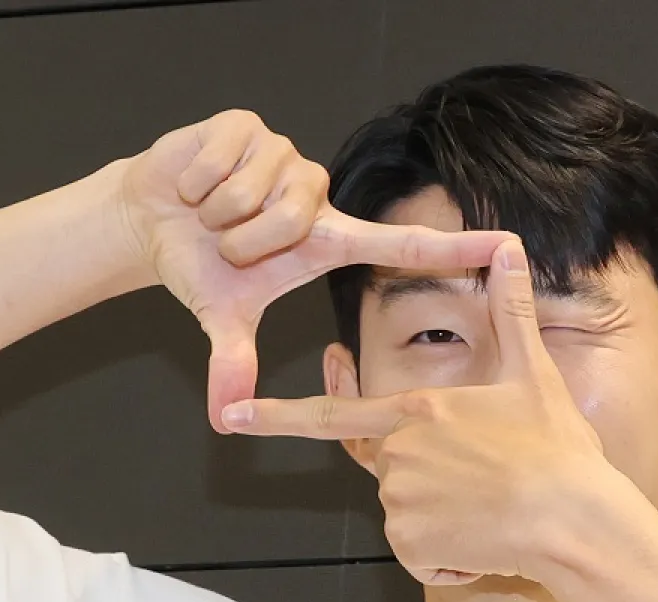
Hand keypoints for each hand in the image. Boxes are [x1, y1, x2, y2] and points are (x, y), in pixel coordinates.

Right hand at [110, 108, 513, 432]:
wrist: (150, 218)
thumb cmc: (202, 265)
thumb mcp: (222, 315)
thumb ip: (232, 363)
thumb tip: (221, 421)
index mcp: (328, 239)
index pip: (402, 245)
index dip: (453, 247)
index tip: (506, 244)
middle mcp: (317, 193)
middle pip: (290, 220)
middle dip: (242, 241)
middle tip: (226, 243)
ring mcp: (286, 155)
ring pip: (254, 192)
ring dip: (217, 213)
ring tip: (211, 213)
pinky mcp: (248, 125)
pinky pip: (223, 161)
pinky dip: (197, 182)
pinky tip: (196, 185)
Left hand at [219, 238, 611, 586]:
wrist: (575, 521)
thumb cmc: (557, 450)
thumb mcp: (534, 374)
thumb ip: (511, 313)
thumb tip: (511, 249)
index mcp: (416, 412)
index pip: (331, 416)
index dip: (276, 415)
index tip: (233, 414)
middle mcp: (398, 455)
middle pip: (391, 471)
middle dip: (430, 483)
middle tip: (485, 484)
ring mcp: (401, 502)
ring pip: (408, 516)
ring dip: (443, 522)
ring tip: (494, 511)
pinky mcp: (413, 546)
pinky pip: (420, 556)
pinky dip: (448, 558)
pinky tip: (487, 544)